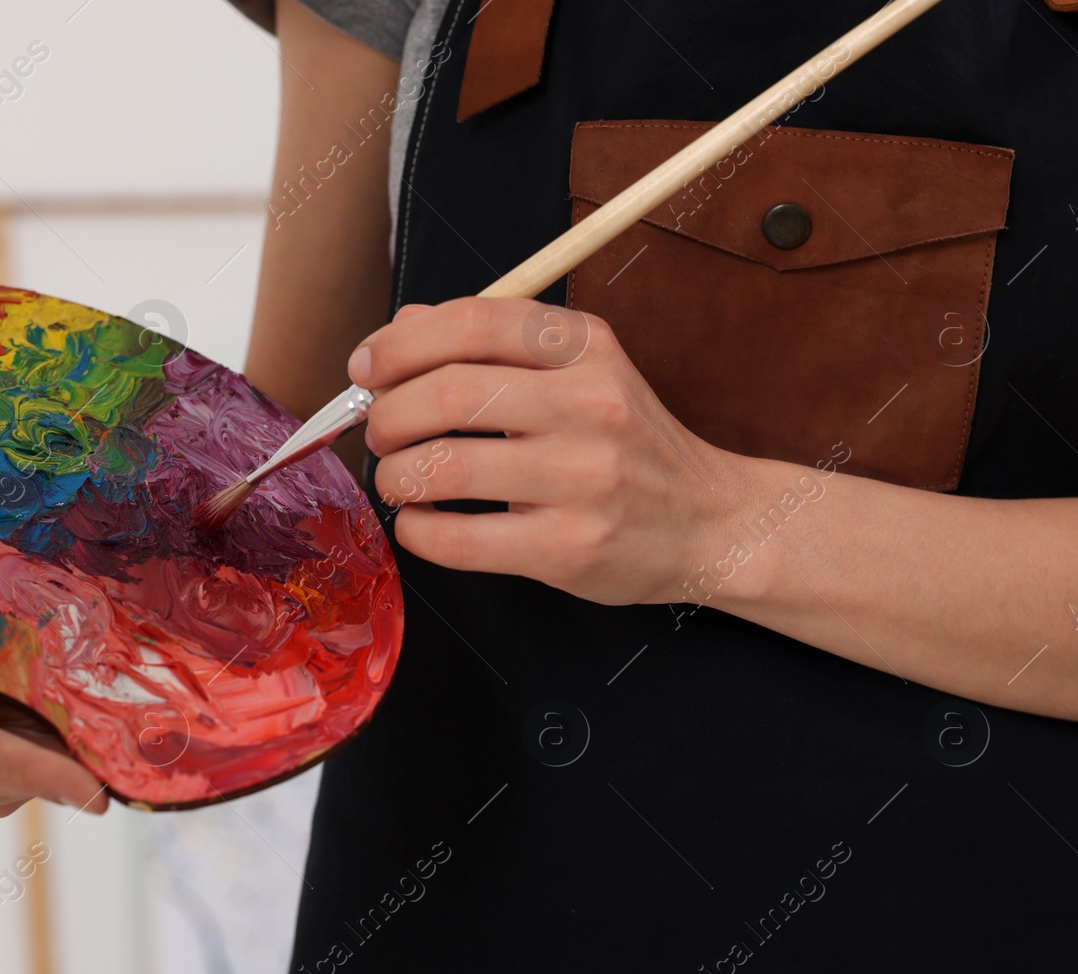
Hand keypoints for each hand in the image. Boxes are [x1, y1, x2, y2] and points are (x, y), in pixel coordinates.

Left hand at [355, 298, 752, 605]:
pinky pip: (459, 538)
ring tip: (397, 480)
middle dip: (388, 415)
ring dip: (395, 475)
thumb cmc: (627, 446)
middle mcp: (590, 404)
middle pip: (449, 393)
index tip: (366, 367)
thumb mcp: (579, 372)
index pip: (475, 321)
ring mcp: (583, 479)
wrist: (711, 522)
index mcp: (587, 347)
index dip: (401, 343)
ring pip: (446, 466)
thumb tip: (400, 330)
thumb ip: (493, 346)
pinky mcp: (569, 547)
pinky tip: (420, 523)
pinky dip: (417, 531)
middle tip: (379, 433)